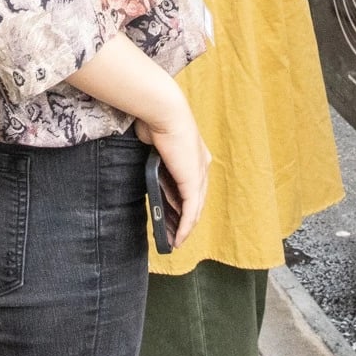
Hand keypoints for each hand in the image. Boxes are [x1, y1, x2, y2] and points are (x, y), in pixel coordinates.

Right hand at [142, 110, 210, 242]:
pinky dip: (183, 227)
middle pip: (195, 201)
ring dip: (182, 228)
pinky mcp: (192, 182)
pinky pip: (190, 211)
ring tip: (173, 242)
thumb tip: (155, 180)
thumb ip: (159, 165)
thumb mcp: (156, 147)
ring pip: (193, 210)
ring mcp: (199, 175)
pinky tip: (177, 238)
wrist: (164, 113)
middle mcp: (201, 166)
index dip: (184, 204)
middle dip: (183, 221)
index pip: (192, 186)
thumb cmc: (156, 122)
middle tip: (173, 237)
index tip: (174, 218)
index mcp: (195, 156)